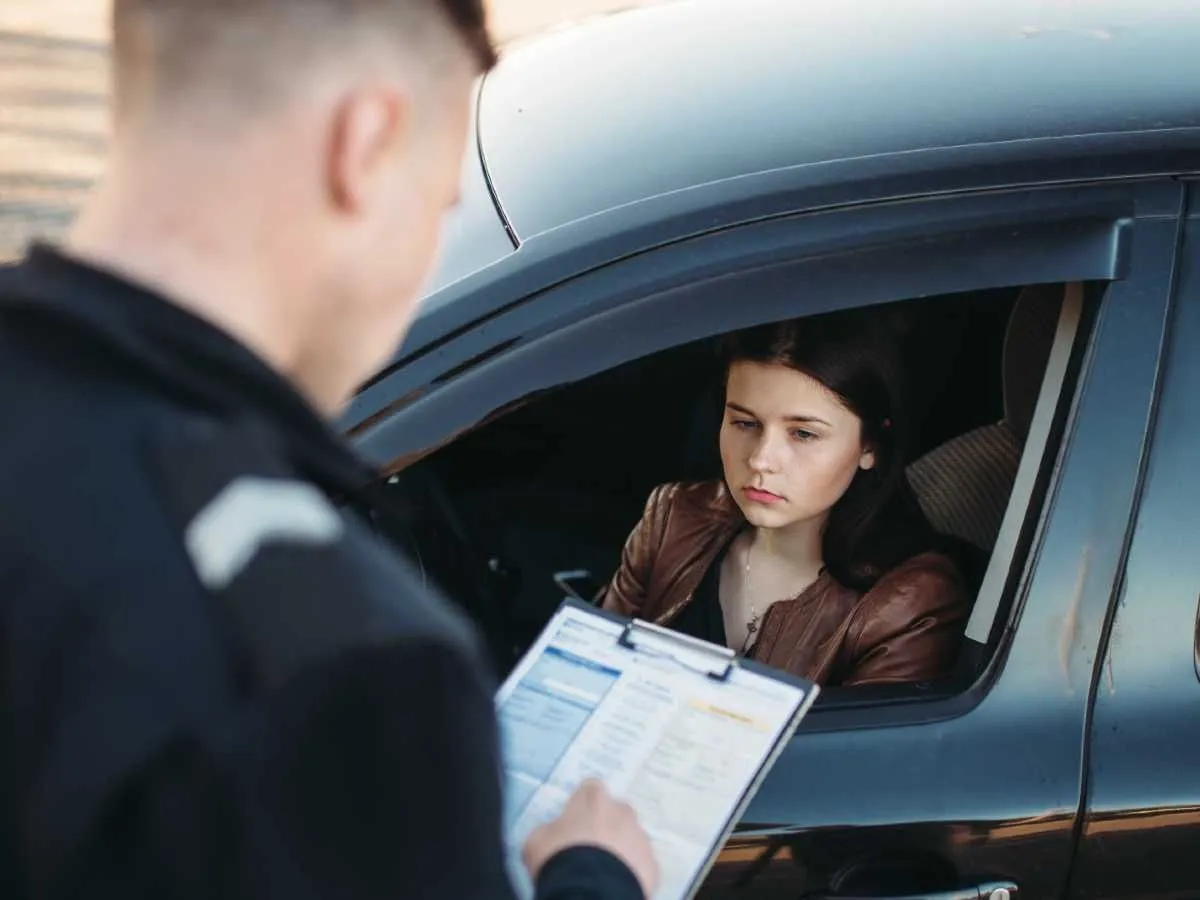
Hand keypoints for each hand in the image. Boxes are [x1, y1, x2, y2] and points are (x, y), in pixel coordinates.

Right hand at [522, 779, 659, 898]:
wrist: (591, 891)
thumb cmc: (559, 858)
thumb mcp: (537, 840)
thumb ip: (550, 830)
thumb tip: (553, 835)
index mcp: (593, 799)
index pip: (590, 789)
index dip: (582, 804)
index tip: (576, 819)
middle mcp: (622, 811)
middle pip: (615, 812)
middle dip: (605, 825)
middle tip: (590, 848)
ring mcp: (640, 837)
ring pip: (631, 838)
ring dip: (620, 848)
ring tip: (603, 871)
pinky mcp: (652, 864)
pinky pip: (641, 865)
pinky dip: (631, 872)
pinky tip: (616, 883)